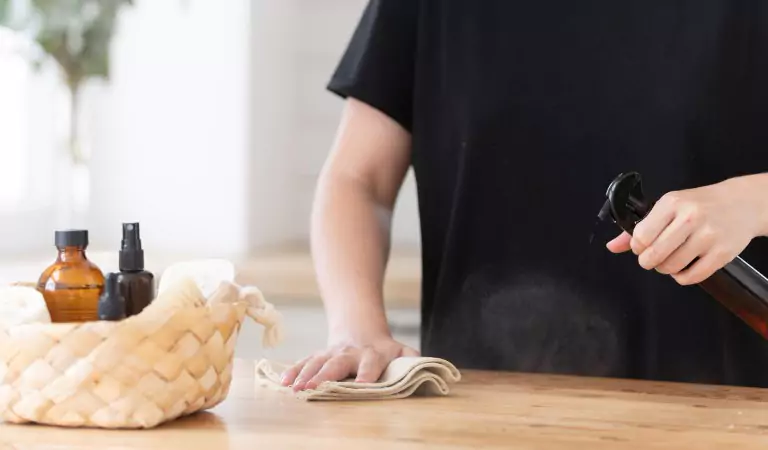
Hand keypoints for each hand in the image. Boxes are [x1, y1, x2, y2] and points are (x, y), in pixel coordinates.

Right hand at [279, 336, 418, 391]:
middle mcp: (350, 353)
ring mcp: (331, 353)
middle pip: (337, 364)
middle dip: (324, 376)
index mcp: (373, 354)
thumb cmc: (385, 350)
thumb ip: (413, 362)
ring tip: (294, 390)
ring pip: (316, 362)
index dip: (367, 374)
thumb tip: (427, 372)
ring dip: (305, 375)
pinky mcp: (318, 356)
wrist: (360, 327)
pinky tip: (282, 383)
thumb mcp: (403, 352)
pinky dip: (292, 372)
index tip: (363, 386)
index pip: (371, 364)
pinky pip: (303, 363)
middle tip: (313, 389)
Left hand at [606, 176, 767, 284]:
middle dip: (647, 261)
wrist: (742, 203)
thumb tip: (611, 247)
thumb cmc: (700, 205)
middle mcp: (691, 218)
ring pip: (671, 267)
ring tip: (671, 259)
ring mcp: (708, 236)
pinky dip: (682, 277)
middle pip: (654, 254)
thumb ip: (639, 228)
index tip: (642, 247)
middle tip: (652, 258)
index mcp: (672, 203)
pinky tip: (685, 266)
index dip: (637, 247)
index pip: (641, 236)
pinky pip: (691, 277)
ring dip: (665, 269)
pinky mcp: (722, 253)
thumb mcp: (668, 207)